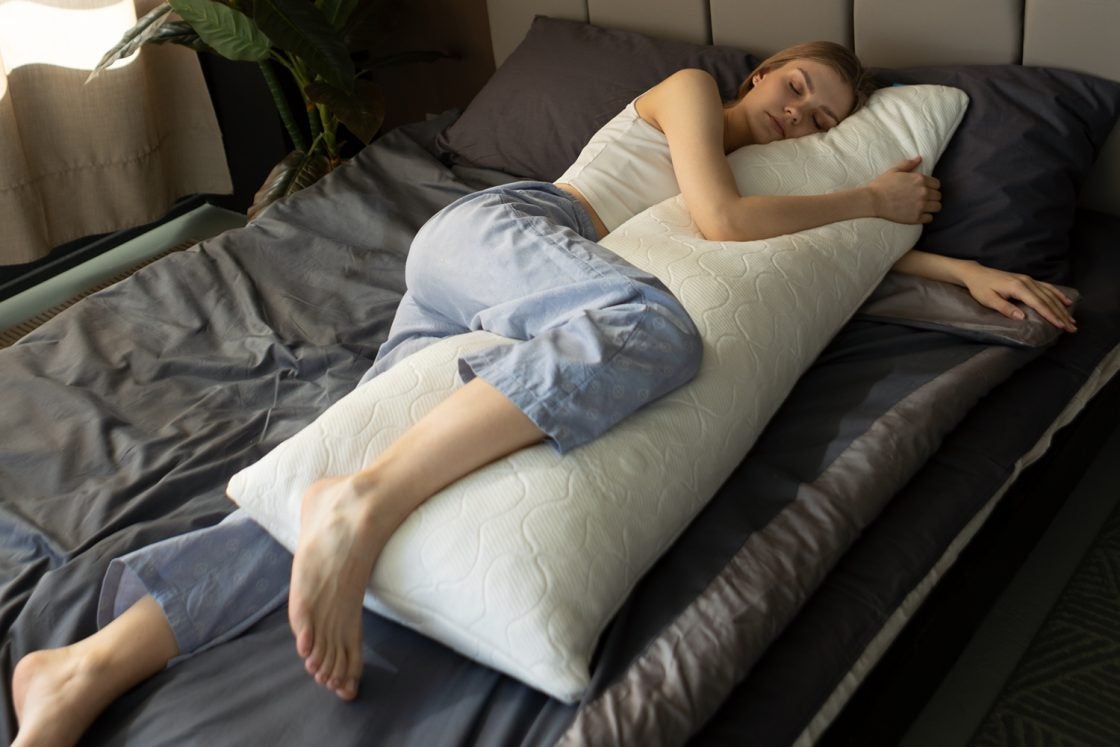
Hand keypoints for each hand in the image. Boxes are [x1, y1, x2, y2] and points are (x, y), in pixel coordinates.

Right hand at [866, 156, 941, 224]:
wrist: (872, 200)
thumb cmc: (881, 185)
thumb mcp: (894, 170)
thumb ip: (908, 164)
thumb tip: (919, 158)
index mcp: (920, 179)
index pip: (937, 184)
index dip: (931, 187)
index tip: (925, 190)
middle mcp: (923, 192)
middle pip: (938, 196)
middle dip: (932, 197)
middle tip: (923, 199)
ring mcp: (920, 206)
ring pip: (937, 207)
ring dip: (931, 207)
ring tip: (923, 207)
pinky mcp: (915, 217)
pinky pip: (930, 218)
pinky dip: (925, 217)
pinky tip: (918, 215)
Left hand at [959, 262, 1076, 331]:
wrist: (976, 274)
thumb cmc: (980, 288)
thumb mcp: (989, 300)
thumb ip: (1005, 308)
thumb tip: (1022, 317)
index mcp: (1018, 287)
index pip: (1038, 303)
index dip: (1051, 315)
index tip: (1061, 325)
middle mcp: (1027, 282)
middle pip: (1048, 300)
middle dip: (1061, 314)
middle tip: (1072, 328)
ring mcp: (1028, 280)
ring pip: (1050, 294)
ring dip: (1062, 307)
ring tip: (1072, 320)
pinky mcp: (1028, 280)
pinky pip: (1047, 287)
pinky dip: (1058, 295)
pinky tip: (1066, 301)